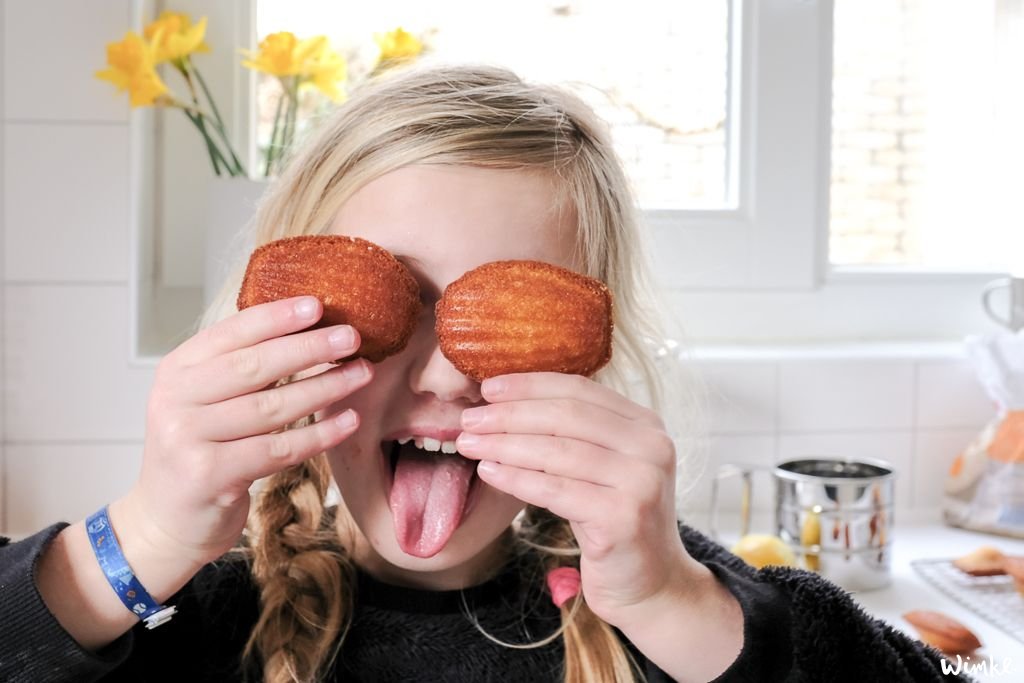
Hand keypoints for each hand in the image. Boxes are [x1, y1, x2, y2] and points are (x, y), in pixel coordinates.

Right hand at [125, 295, 373, 566]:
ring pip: (272, 407)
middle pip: (254, 366)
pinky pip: (278, 449)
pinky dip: (319, 434)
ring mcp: (188, 438)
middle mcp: (176, 398)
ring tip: (361, 373)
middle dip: (309, 348)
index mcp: (177, 369)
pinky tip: (349, 421)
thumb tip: (308, 328)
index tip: (318, 304)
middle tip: (352, 336)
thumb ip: (242, 367)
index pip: (231, 333)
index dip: (276, 317)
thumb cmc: (201, 451)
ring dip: (325, 388)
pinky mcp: (209, 475)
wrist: (166, 519)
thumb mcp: (206, 400)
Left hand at [455, 372, 703, 626]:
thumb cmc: (613, 520)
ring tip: (469, 443)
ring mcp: (640, 483)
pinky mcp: (623, 518)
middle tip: (470, 419)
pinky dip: (517, 478)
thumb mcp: (600, 468)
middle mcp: (651, 447)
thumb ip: (571, 435)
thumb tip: (501, 404)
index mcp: (646, 425)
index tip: (488, 387)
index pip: (580, 390)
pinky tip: (489, 472)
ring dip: (505, 445)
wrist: (651, 584)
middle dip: (510, 414)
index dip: (530, 385)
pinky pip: (556, 491)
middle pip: (566, 417)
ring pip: (558, 452)